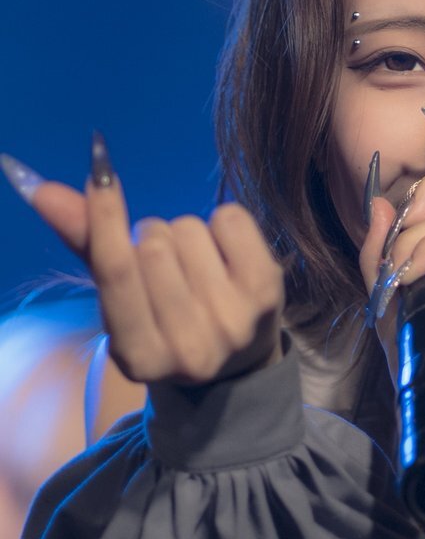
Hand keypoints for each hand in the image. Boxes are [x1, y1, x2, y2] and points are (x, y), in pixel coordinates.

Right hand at [5, 146, 284, 386]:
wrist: (240, 363)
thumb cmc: (166, 322)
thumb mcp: (122, 299)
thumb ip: (85, 244)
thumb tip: (42, 189)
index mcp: (140, 357)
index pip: (116, 271)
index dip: (105, 217)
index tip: (99, 175)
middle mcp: (189, 348)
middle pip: (153, 243)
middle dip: (151, 238)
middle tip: (165, 266)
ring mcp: (233, 322)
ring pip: (189, 229)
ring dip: (187, 235)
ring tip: (197, 268)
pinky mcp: (268, 292)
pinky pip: (230, 218)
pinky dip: (223, 223)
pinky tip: (227, 257)